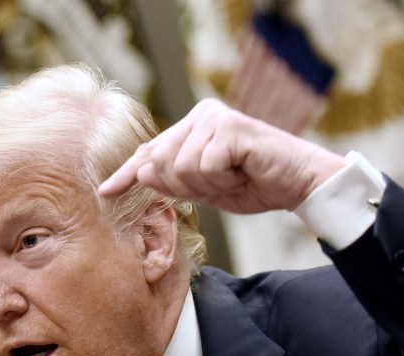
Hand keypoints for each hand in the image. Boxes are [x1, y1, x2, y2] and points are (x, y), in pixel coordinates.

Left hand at [99, 98, 344, 213]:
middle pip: (160, 163)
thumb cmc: (255, 184)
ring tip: (234, 176)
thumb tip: (140, 172)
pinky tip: (242, 172)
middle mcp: (201, 116)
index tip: (105, 192)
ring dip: (208, 184)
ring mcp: (215, 119)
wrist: (298, 184)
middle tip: (221, 183)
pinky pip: (204, 166)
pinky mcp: (230, 128)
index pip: (150, 152)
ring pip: (181, 167)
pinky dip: (222, 180)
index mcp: (192, 127)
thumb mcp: (206, 188)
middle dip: (186, 186)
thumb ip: (174, 181)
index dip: (126, 174)